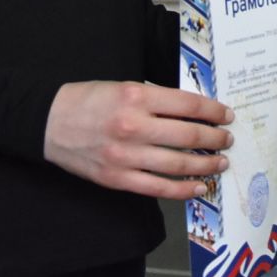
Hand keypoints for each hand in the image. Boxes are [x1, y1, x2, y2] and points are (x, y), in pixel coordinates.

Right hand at [44, 80, 232, 198]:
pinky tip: (199, 187)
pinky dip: (183, 190)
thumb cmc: (88, 100)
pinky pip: (158, 188)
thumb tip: (192, 112)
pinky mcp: (117, 179)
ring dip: (206, 164)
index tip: (226, 115)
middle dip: (215, 139)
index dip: (213, 111)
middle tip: (227, 139)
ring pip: (178, 165)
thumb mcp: (124, 87)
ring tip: (220, 162)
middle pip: (188, 135)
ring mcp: (126, 156)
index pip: (188, 104)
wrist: (49, 122)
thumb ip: (156, 99)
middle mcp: (133, 126)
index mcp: (136, 97)